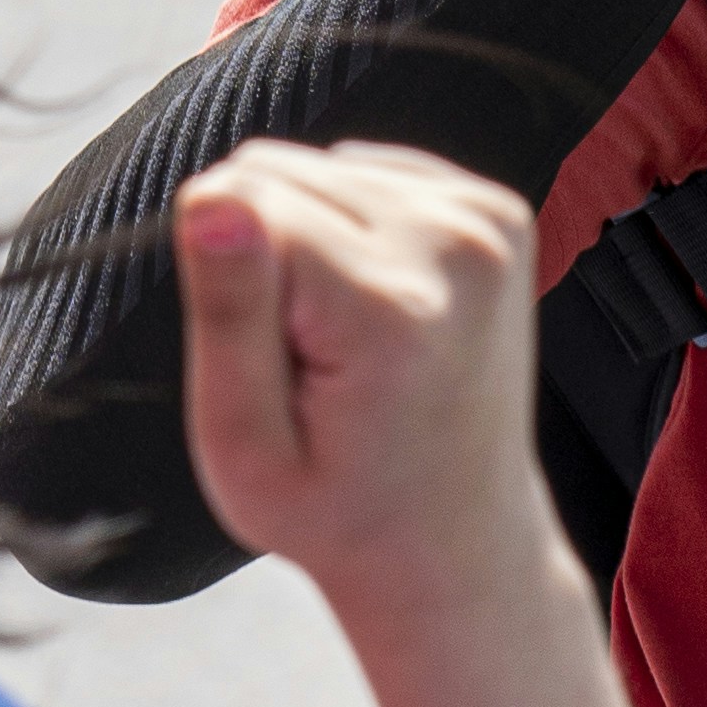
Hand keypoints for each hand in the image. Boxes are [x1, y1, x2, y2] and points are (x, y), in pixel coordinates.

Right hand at [175, 140, 562, 646]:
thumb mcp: (245, 447)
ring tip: (342, 340)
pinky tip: (372, 307)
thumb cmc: (339, 513)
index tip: (273, 362)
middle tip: (306, 358)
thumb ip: (229, 315)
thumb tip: (210, 197)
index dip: (227, 280)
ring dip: (307, 240)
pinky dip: (351, 227)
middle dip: (264, 253)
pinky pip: (366, 170)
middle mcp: (456, 247)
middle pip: (276, 172)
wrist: (457, 542)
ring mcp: (488, 223)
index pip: (241, 201)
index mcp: (392, 310)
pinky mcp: (495, 210)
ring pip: (317, 165)